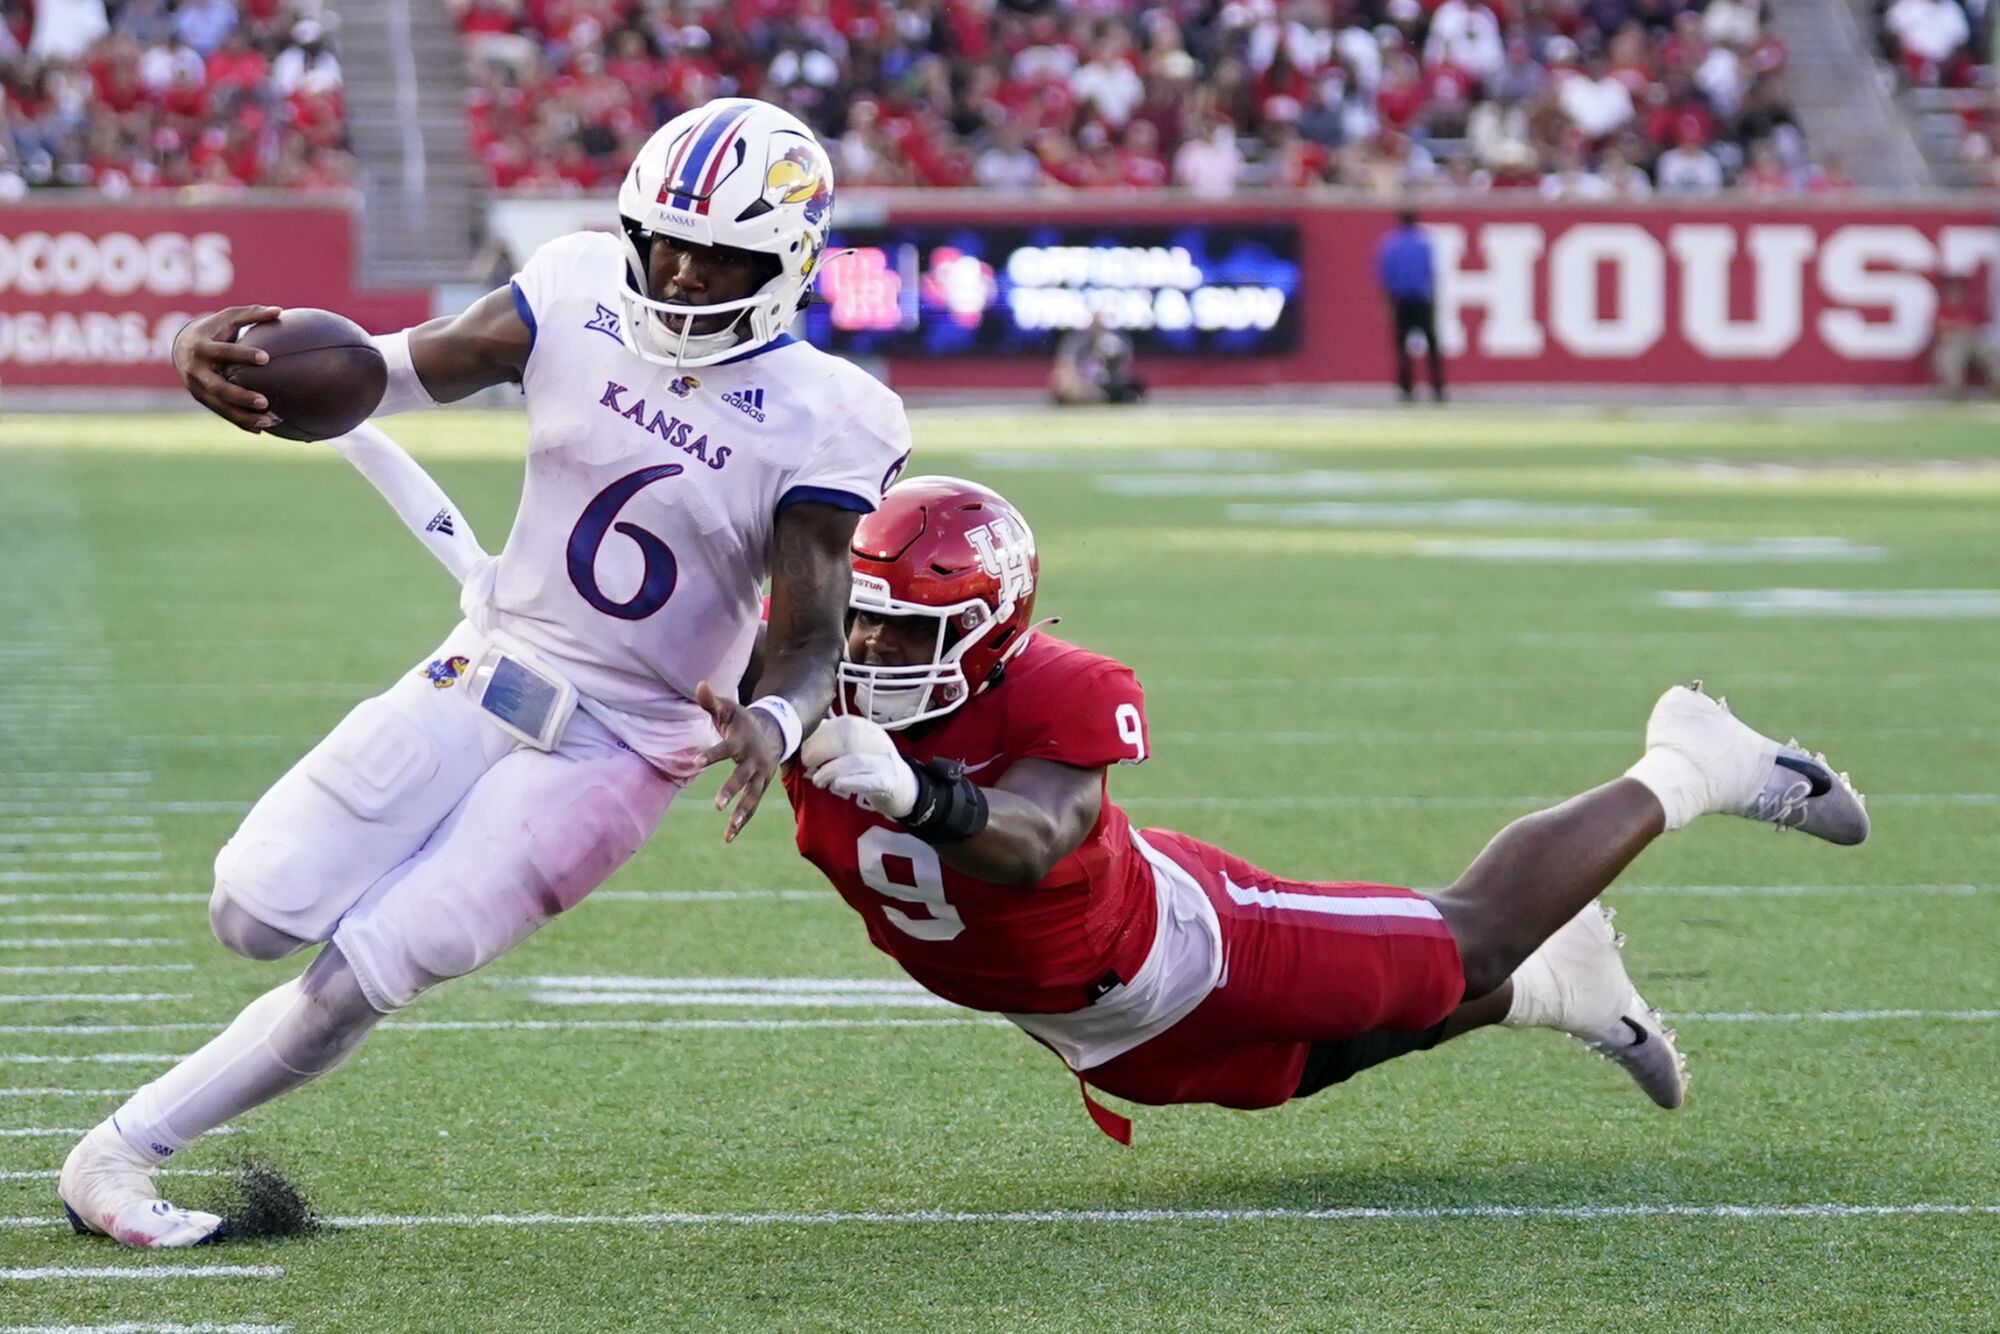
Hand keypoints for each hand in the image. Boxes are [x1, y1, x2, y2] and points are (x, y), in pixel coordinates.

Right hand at [174, 305, 282, 431]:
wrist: (182, 346)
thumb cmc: (213, 329)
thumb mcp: (227, 317)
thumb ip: (252, 314)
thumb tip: (280, 311)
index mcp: (201, 347)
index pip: (223, 352)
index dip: (243, 354)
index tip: (267, 358)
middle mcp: (196, 370)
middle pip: (218, 387)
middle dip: (240, 396)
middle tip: (265, 401)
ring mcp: (196, 388)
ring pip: (220, 406)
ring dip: (243, 416)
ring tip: (270, 421)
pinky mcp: (202, 399)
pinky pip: (222, 414)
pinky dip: (240, 422)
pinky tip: (262, 430)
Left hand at [694, 680, 783, 842]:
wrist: (774, 731)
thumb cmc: (741, 721)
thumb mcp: (728, 709)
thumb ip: (711, 701)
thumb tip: (699, 683)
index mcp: (741, 741)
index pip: (725, 749)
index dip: (711, 754)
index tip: (694, 761)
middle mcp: (752, 760)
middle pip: (742, 778)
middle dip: (730, 791)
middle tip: (717, 806)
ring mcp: (760, 775)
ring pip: (752, 797)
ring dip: (741, 813)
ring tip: (728, 830)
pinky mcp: (761, 786)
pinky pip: (752, 806)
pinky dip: (742, 821)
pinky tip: (729, 837)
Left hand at [803, 715, 916, 817]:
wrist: (904, 786)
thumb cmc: (871, 766)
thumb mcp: (856, 746)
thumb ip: (834, 739)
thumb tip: (805, 733)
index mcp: (866, 728)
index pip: (841, 724)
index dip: (818, 736)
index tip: (803, 748)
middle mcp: (877, 740)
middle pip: (846, 739)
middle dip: (820, 751)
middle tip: (807, 763)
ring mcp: (884, 760)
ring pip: (854, 760)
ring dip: (830, 770)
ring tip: (818, 780)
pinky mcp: (888, 781)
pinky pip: (867, 780)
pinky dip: (848, 782)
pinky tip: (836, 785)